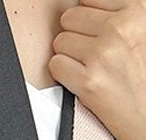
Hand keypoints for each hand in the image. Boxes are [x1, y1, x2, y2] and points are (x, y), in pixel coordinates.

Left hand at [49, 0, 145, 139]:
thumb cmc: (142, 74)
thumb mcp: (142, 31)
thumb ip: (118, 14)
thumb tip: (83, 6)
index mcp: (137, 11)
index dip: (87, 19)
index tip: (95, 33)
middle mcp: (121, 28)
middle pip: (70, 18)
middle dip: (75, 35)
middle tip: (90, 53)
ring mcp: (103, 54)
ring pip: (59, 42)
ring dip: (68, 55)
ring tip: (89, 67)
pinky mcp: (87, 81)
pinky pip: (55, 65)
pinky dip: (63, 74)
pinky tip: (81, 79)